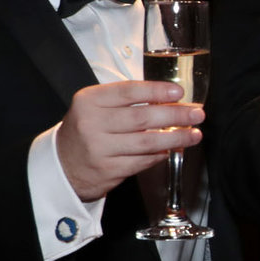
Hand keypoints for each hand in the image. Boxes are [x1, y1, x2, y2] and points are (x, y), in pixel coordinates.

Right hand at [58, 79, 201, 202]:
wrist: (63, 164)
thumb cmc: (86, 130)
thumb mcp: (95, 106)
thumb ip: (126, 100)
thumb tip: (169, 99)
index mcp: (89, 101)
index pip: (129, 91)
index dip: (157, 91)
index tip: (179, 92)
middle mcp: (92, 124)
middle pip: (142, 118)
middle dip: (175, 115)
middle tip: (197, 114)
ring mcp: (100, 149)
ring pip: (146, 142)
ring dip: (176, 138)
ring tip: (194, 134)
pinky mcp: (109, 170)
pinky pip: (143, 161)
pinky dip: (161, 155)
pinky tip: (173, 149)